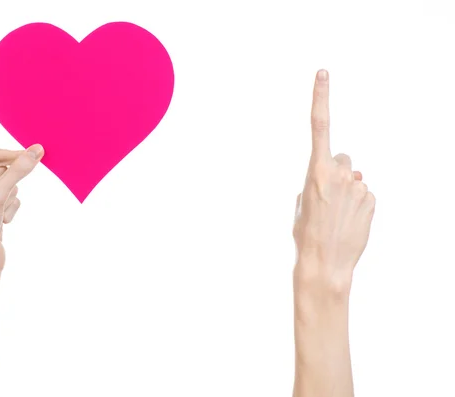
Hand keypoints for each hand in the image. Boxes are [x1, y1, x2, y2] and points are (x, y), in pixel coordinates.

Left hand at [0, 145, 43, 281]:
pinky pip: (12, 198)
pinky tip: (0, 223)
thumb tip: (36, 150)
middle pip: (4, 171)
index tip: (39, 151)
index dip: (16, 157)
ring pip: (11, 185)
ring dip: (9, 201)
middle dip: (6, 188)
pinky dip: (10, 210)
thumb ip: (18, 171)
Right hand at [293, 70, 374, 294]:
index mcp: (315, 171)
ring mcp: (358, 187)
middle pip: (342, 158)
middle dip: (336, 171)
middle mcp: (340, 174)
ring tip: (337, 215)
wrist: (324, 264)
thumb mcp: (301, 202)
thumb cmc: (304, 234)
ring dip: (347, 190)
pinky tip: (348, 222)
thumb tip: (350, 173)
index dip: (320, 98)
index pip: (319, 126)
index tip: (322, 73)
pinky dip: (358, 204)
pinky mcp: (372, 201)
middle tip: (327, 196)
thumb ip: (319, 179)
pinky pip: (364, 193)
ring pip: (354, 178)